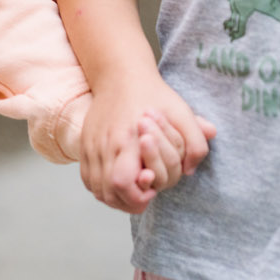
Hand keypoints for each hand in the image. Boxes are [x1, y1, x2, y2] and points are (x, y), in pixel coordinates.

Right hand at [80, 74, 214, 214]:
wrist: (120, 76)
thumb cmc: (153, 96)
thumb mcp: (182, 113)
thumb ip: (195, 143)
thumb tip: (190, 170)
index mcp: (128, 139)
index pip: (122, 183)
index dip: (137, 196)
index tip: (152, 189)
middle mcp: (105, 145)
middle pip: (107, 193)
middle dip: (128, 203)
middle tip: (145, 195)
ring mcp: (91, 146)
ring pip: (96, 189)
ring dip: (115, 198)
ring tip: (133, 192)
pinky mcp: (84, 145)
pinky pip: (87, 179)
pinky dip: (101, 189)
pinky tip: (117, 184)